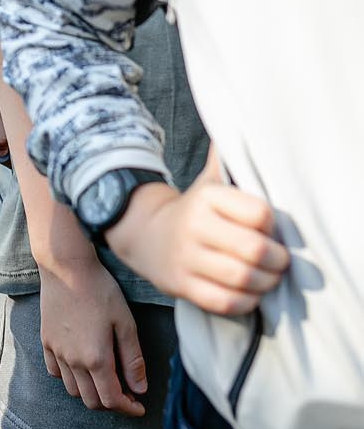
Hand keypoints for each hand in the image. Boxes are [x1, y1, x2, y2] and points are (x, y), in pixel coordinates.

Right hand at [40, 255, 146, 415]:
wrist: (66, 266)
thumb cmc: (101, 290)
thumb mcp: (125, 322)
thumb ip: (133, 359)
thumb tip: (140, 389)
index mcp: (96, 359)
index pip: (112, 400)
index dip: (129, 408)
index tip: (140, 407)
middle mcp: (73, 361)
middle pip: (91, 401)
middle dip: (111, 403)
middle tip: (126, 392)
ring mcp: (57, 352)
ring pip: (73, 390)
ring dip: (90, 393)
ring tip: (104, 380)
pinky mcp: (46, 341)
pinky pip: (55, 372)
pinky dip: (69, 378)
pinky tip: (80, 366)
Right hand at [107, 152, 289, 315]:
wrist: (146, 234)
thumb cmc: (195, 210)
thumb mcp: (209, 181)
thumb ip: (228, 160)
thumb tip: (242, 126)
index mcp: (206, 197)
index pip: (259, 212)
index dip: (274, 224)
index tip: (272, 228)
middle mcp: (194, 226)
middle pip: (254, 249)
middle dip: (278, 260)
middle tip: (281, 260)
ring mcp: (186, 258)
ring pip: (242, 278)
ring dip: (267, 283)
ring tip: (270, 278)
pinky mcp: (183, 287)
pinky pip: (226, 302)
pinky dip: (247, 301)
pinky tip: (249, 292)